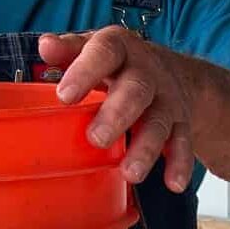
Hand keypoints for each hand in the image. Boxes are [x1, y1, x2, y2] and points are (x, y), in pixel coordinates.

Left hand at [39, 28, 194, 192]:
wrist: (172, 70)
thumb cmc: (116, 63)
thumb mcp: (93, 48)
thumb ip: (68, 49)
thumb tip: (45, 45)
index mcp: (119, 50)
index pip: (104, 54)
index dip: (85, 72)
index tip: (65, 96)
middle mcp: (146, 72)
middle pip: (136, 91)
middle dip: (117, 115)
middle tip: (97, 138)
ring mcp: (166, 98)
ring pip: (159, 122)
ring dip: (146, 148)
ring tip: (130, 172)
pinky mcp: (181, 121)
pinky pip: (183, 142)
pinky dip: (179, 163)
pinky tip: (173, 183)